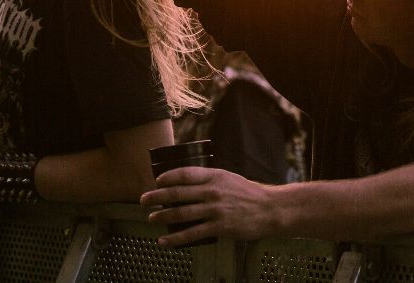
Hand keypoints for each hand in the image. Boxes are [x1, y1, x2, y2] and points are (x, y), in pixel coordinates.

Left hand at [140, 167, 276, 246]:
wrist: (269, 209)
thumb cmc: (248, 193)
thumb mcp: (228, 179)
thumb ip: (210, 180)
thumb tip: (188, 183)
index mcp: (215, 176)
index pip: (185, 173)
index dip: (168, 177)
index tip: (157, 181)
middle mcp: (212, 191)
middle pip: (177, 193)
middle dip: (156, 197)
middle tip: (143, 200)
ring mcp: (215, 210)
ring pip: (181, 213)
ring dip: (162, 216)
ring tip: (151, 218)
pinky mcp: (219, 227)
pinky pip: (191, 233)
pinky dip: (175, 238)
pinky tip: (164, 241)